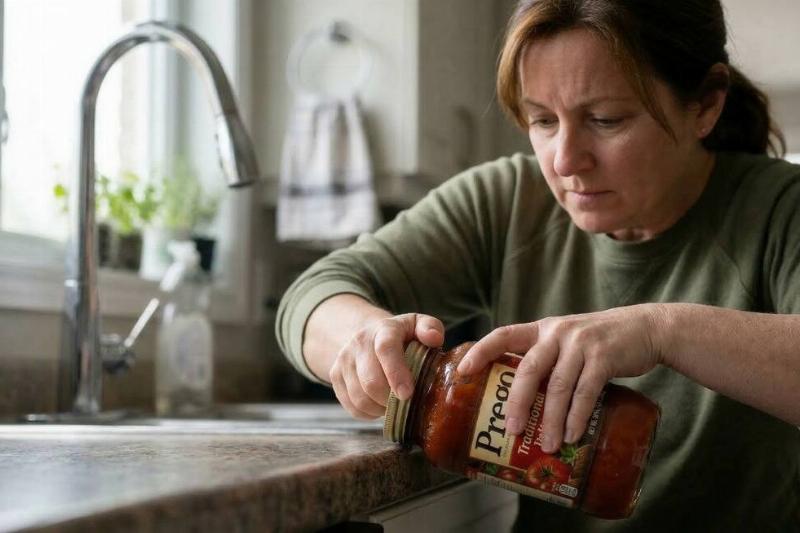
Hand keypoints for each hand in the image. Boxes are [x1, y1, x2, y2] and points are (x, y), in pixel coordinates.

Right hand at [329, 313, 444, 418]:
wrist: (369, 336)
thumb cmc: (402, 336)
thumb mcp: (418, 325)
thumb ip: (430, 327)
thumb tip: (434, 338)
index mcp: (384, 329)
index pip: (385, 349)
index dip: (396, 374)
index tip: (407, 394)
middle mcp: (359, 342)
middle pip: (370, 381)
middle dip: (391, 399)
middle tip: (405, 401)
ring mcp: (344, 359)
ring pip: (360, 397)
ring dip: (380, 408)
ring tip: (393, 402)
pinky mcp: (335, 375)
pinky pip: (352, 406)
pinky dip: (369, 413)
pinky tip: (379, 404)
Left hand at [457, 304, 663, 452]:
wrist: (646, 328)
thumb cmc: (599, 342)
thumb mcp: (567, 341)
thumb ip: (547, 361)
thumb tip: (522, 404)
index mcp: (542, 329)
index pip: (503, 334)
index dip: (481, 351)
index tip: (462, 372)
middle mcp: (557, 332)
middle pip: (529, 369)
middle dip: (518, 403)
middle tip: (512, 431)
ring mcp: (581, 344)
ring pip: (558, 386)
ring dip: (552, 420)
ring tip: (548, 445)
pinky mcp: (605, 357)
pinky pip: (587, 391)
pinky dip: (578, 416)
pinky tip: (574, 435)